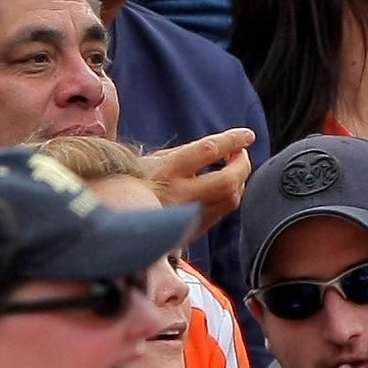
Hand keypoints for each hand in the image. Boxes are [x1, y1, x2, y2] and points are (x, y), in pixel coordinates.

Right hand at [136, 128, 255, 224]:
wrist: (120, 215)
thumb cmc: (141, 180)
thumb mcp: (159, 158)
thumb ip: (191, 152)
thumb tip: (228, 146)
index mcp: (168, 169)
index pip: (209, 150)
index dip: (232, 140)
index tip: (247, 136)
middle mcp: (180, 194)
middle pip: (228, 180)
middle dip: (243, 165)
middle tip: (241, 154)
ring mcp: (187, 215)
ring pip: (231, 199)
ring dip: (240, 181)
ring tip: (235, 168)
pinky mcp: (192, 231)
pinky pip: (222, 212)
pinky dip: (230, 196)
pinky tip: (225, 187)